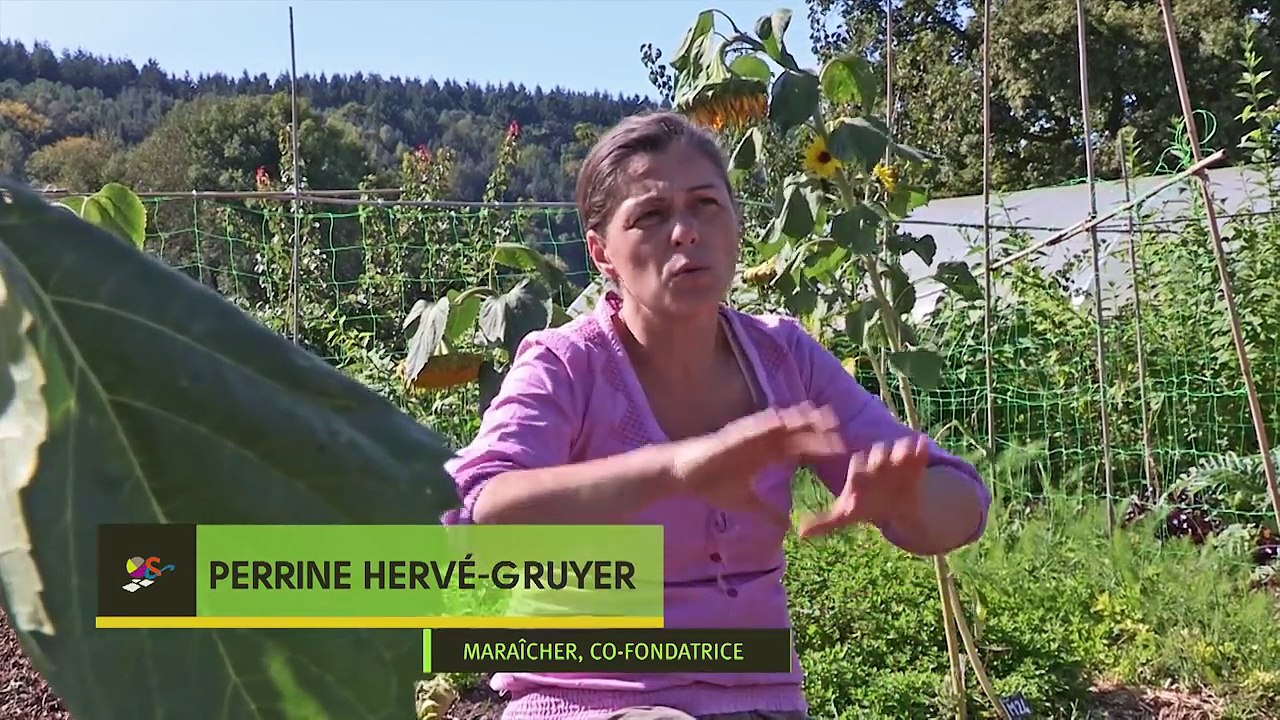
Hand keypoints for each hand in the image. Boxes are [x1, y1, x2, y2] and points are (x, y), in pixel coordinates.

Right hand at [669, 403, 846, 527]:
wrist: (686, 476)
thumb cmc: (712, 485)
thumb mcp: (747, 503)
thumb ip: (767, 512)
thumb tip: (786, 528)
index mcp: (767, 455)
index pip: (799, 449)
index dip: (819, 448)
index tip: (841, 450)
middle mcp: (762, 442)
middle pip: (797, 433)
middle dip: (819, 430)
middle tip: (843, 430)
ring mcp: (751, 435)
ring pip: (783, 424)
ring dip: (804, 420)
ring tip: (826, 418)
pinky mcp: (738, 433)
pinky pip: (760, 424)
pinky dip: (777, 421)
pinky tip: (793, 419)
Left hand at [797, 434, 928, 537]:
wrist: (895, 506)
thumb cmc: (865, 507)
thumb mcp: (845, 516)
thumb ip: (824, 523)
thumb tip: (800, 533)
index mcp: (859, 473)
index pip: (857, 466)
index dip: (859, 471)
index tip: (860, 477)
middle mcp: (876, 462)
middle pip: (877, 455)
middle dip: (879, 459)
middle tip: (881, 461)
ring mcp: (895, 460)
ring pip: (896, 450)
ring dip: (901, 451)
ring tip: (906, 450)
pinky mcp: (913, 461)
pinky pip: (917, 451)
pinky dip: (920, 449)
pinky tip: (922, 446)